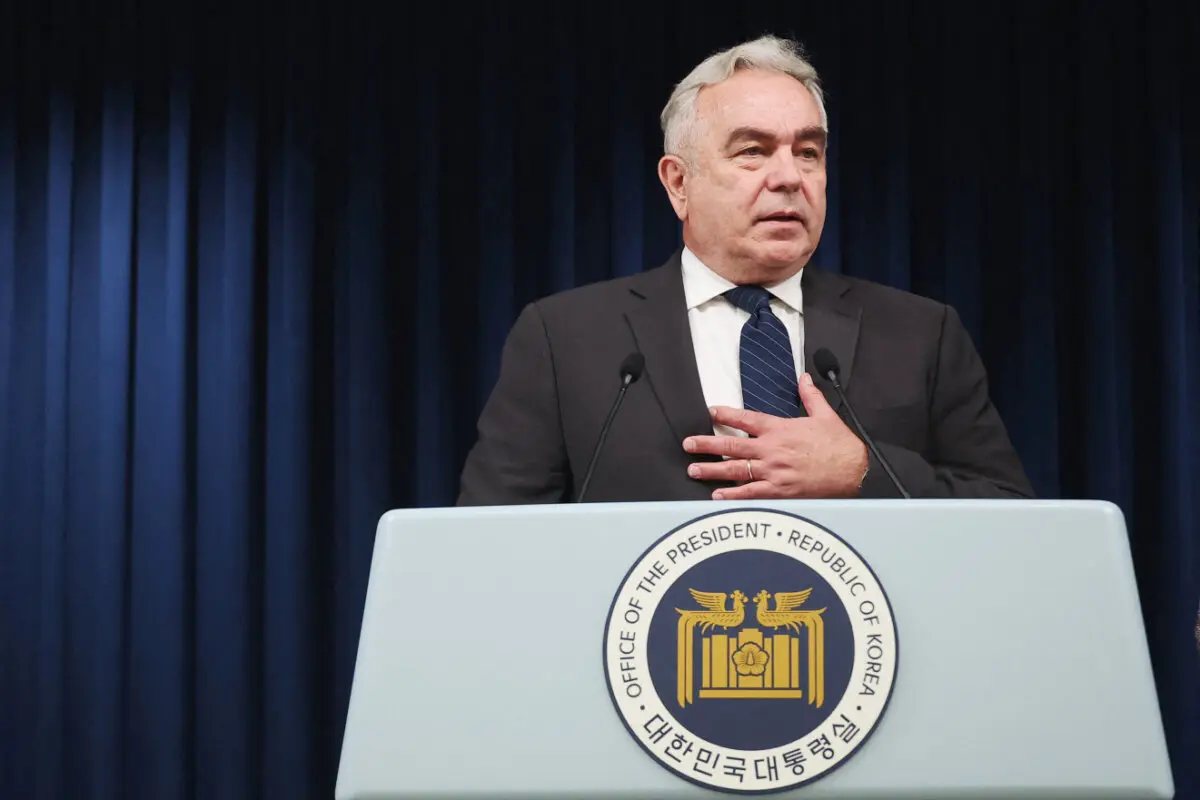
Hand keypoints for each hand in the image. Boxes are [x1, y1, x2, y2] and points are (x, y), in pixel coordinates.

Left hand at [683, 373, 868, 499]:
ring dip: (711, 470)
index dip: (726, 415)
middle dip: (707, 444)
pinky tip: (717, 496)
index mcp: (780, 429)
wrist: (854, 471)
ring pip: (735, 470)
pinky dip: (732, 495)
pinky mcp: (779, 491)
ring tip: (693, 470)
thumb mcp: (825, 415)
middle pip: (732, 445)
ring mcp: (773, 472)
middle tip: (688, 444)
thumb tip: (804, 378)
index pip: (746, 419)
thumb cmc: (840, 446)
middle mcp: (772, 450)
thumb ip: (810, 396)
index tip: (711, 412)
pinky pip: (750, 493)